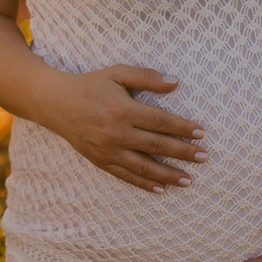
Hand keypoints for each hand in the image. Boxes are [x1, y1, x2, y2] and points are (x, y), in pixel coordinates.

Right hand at [44, 66, 208, 193]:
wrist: (57, 104)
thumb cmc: (91, 85)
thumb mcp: (117, 73)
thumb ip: (146, 77)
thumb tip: (174, 82)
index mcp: (124, 110)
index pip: (161, 122)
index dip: (183, 128)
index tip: (202, 133)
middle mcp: (118, 133)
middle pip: (157, 146)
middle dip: (183, 153)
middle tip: (204, 158)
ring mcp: (109, 150)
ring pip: (144, 166)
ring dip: (168, 174)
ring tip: (188, 180)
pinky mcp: (101, 161)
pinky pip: (126, 176)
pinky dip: (144, 183)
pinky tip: (160, 188)